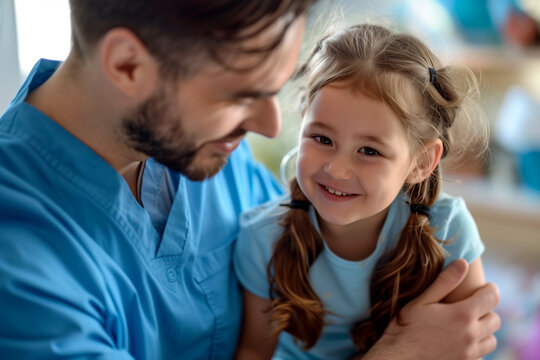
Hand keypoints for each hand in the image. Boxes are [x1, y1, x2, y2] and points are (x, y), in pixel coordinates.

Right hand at [363, 259, 500, 359]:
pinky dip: (476, 348)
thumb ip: (445, 282)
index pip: (492, 297)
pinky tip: (459, 342)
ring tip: (467, 325)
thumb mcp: (422, 301)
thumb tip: (463, 263)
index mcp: (462, 315)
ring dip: (484, 330)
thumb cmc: (406, 327)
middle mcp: (471, 335)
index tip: (483, 287)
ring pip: (492, 340)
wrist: (399, 357)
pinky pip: (481, 355)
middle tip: (470, 306)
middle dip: (486, 310)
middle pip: (495, 319)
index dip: (489, 289)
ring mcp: (469, 353)